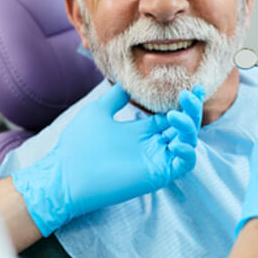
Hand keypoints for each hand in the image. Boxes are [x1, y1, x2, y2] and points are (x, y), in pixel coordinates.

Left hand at [12, 83, 204, 236]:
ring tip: (175, 115)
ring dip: (189, 127)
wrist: (65, 174)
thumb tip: (126, 83)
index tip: (192, 88)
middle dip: (192, 110)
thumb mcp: (98, 112)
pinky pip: (183, 165)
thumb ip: (115, 98)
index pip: (171, 116)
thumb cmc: (78, 145)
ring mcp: (156, 160)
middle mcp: (152, 145)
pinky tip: (177, 142)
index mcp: (141, 131)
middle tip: (191, 94)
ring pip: (187, 143)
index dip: (184, 103)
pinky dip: (187, 153)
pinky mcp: (157, 175)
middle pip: (183, 127)